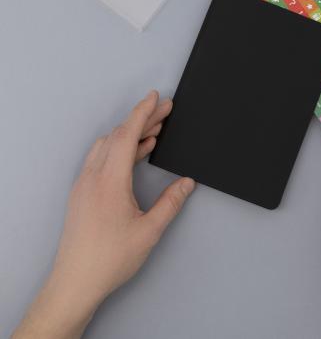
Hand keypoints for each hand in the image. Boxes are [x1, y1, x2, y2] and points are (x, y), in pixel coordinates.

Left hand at [13, 91, 194, 338]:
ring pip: (108, 145)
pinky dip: (120, 149)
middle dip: (142, 119)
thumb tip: (187, 183)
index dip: (142, 112)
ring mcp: (85, 183)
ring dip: (131, 134)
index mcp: (109, 181)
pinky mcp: (82, 192)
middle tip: (164, 110)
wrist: (74, 282)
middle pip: (118, 136)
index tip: (155, 97)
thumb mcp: (149, 230)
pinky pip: (101, 158)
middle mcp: (93, 177)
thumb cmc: (110, 259)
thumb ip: (171, 203)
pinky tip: (136, 153)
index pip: (126, 135)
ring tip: (154, 131)